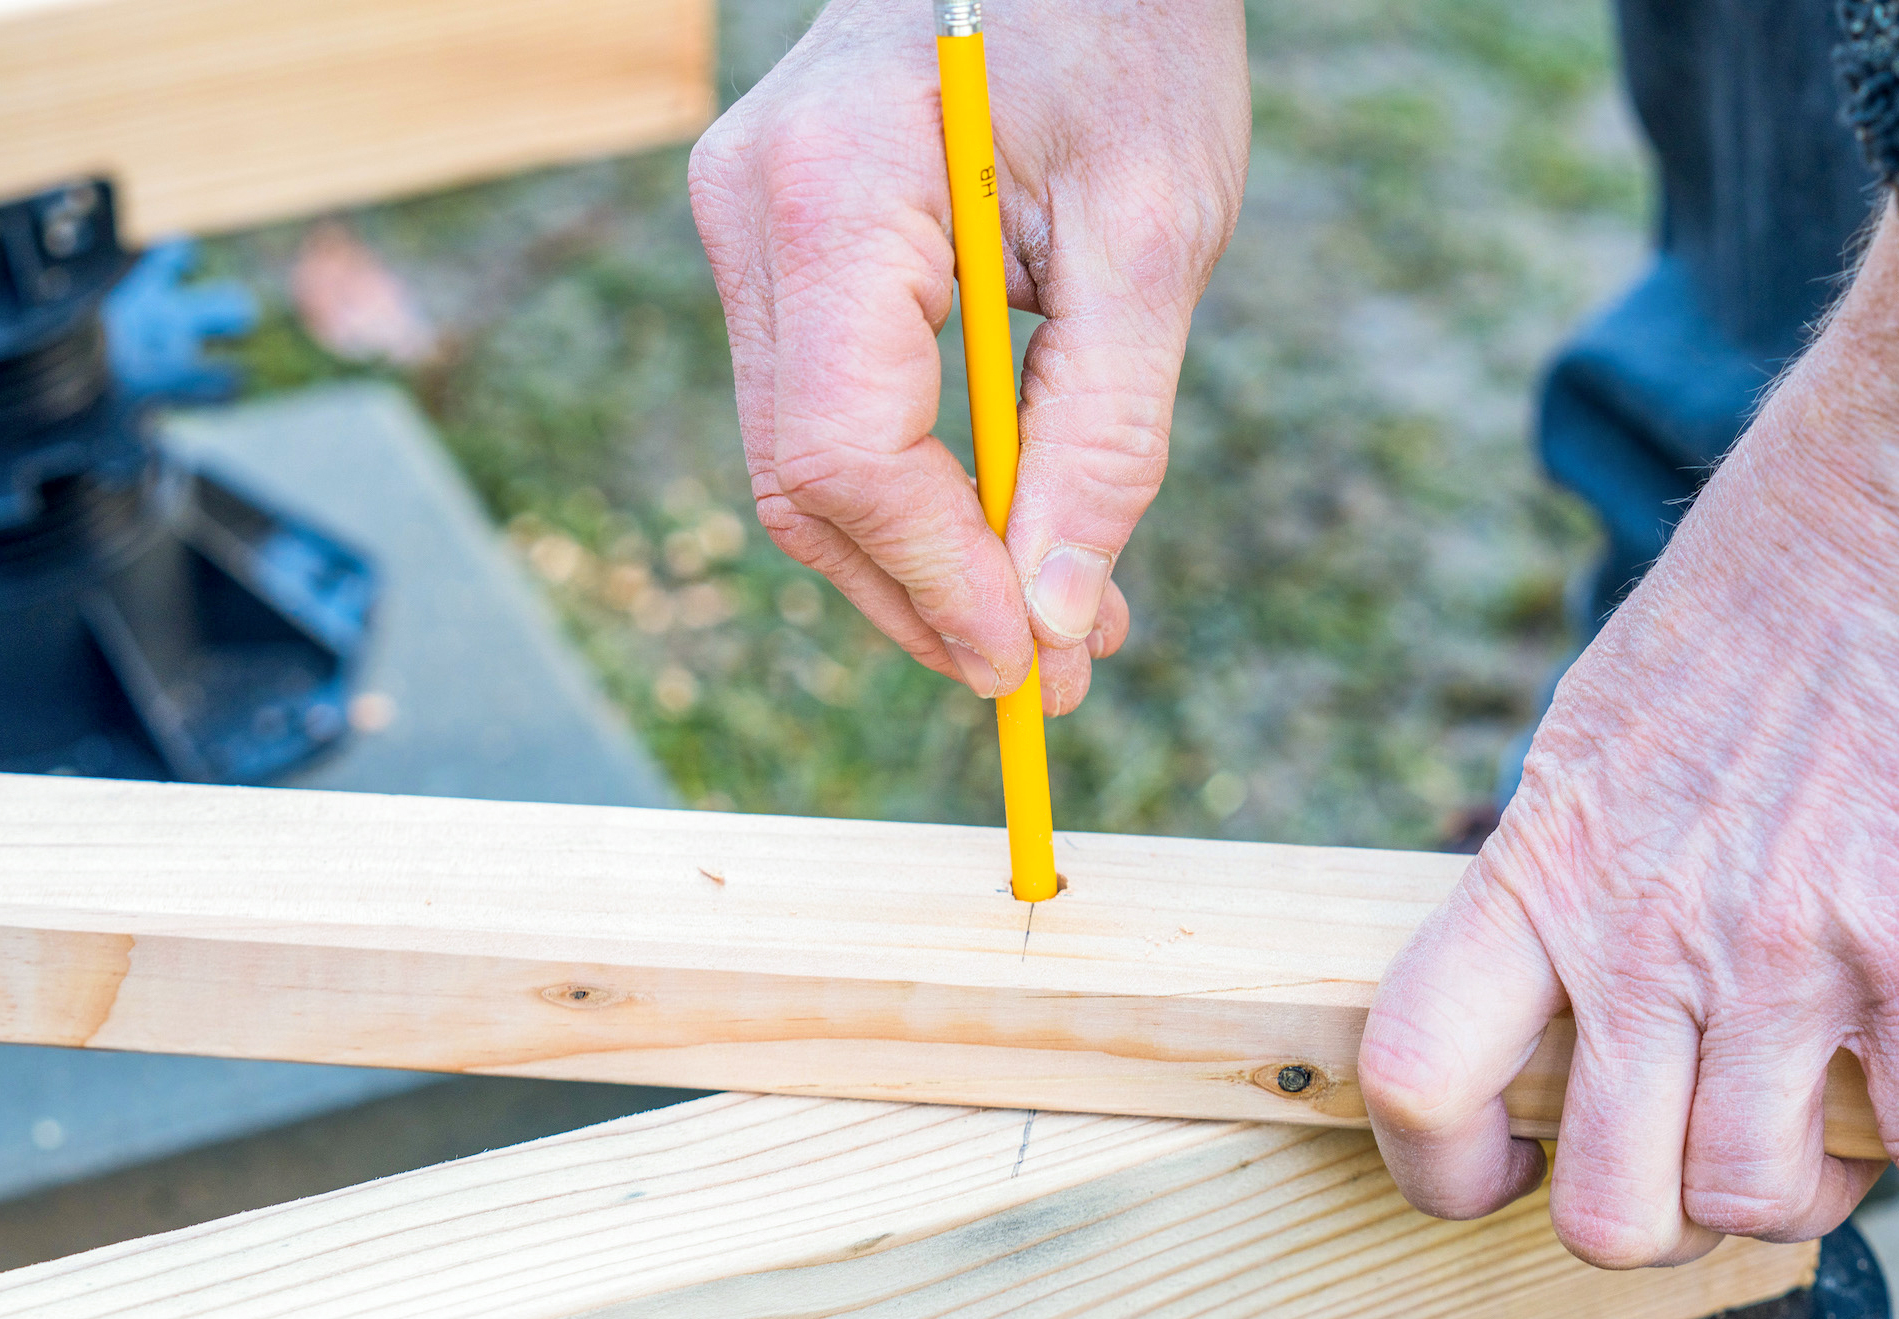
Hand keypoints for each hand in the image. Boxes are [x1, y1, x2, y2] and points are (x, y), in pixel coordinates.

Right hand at [688, 0, 1248, 711]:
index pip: (847, 455)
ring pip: (805, 462)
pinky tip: (1012, 533)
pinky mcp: (776, 242)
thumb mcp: (1153, 238)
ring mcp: (744, 224)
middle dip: (930, 598)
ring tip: (1062, 620)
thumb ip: (1104, 437)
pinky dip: (915, 489)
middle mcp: (749, 211)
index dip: (938, 582)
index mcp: (832, 193)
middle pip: (804, 481)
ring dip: (927, 562)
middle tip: (1054, 674)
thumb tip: (1056, 619)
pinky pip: (824, 407)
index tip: (1034, 663)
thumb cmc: (1126, 34)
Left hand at [1359, 211, 1898, 1265]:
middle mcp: (1640, 935)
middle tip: (1691, 1171)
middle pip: (1599, 1209)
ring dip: (1796, 1203)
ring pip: (1749, 1202)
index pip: (1412, 1077)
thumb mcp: (1599, 731)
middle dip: (1650, 1226)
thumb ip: (1572, 866)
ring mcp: (1780, 948)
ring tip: (1826, 1143)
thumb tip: (1566, 966)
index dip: (1439, 1172)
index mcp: (1539, 871)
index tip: (1504, 1171)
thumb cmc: (1762, 591)